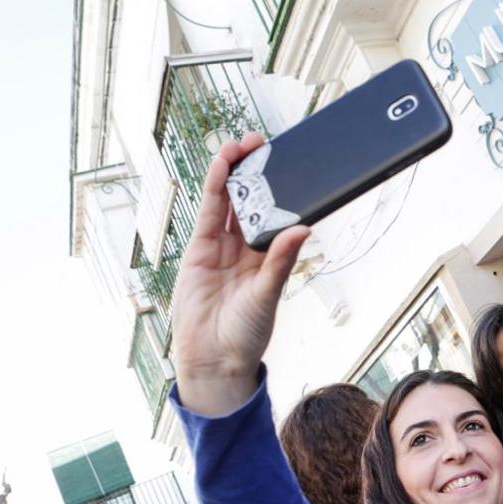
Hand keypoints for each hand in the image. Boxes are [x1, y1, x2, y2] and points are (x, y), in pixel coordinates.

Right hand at [172, 133, 310, 415]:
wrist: (213, 359)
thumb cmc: (247, 334)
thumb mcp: (268, 295)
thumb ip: (280, 261)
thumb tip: (303, 230)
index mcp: (269, 257)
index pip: (277, 215)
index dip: (281, 190)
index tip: (291, 164)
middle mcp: (246, 249)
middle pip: (251, 201)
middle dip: (256, 172)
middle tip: (264, 144)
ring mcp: (222, 248)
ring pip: (228, 201)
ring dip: (234, 172)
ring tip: (242, 145)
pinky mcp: (199, 250)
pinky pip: (208, 214)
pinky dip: (215, 189)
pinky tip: (223, 167)